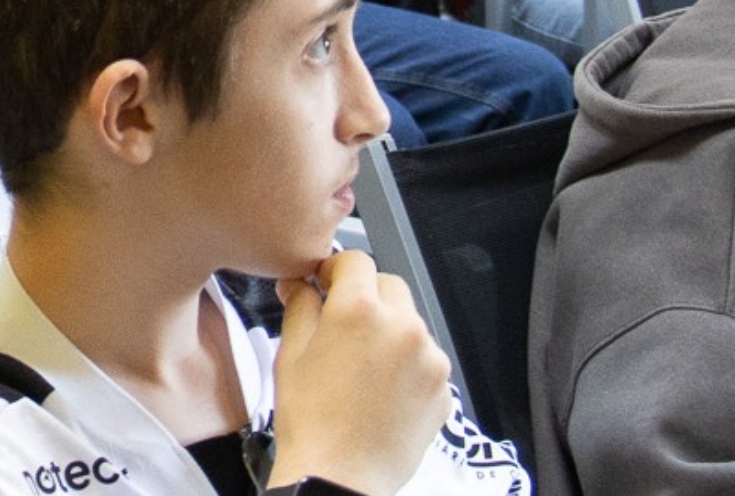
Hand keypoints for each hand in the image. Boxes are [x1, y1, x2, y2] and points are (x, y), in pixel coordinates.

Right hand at [269, 252, 451, 494]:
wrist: (339, 477)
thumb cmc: (311, 421)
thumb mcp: (290, 354)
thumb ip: (299, 306)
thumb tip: (300, 284)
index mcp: (358, 310)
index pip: (355, 260)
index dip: (335, 270)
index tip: (326, 284)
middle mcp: (401, 326)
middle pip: (388, 286)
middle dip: (366, 297)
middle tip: (342, 326)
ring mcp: (429, 358)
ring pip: (410, 322)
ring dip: (389, 330)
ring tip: (363, 366)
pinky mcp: (443, 387)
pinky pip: (425, 359)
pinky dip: (407, 364)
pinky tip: (382, 389)